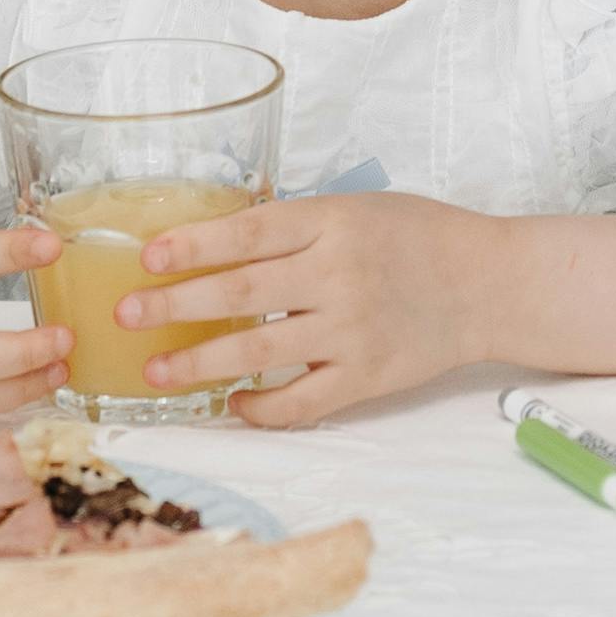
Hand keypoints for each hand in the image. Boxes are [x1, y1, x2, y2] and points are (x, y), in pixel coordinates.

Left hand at [120, 195, 504, 428]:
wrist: (489, 283)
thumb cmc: (418, 236)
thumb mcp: (356, 208)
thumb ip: (294, 225)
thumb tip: (213, 241)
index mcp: (333, 223)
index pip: (248, 233)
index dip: (193, 246)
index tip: (148, 257)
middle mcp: (338, 276)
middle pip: (240, 295)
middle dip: (173, 306)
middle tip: (126, 314)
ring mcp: (353, 331)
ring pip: (259, 353)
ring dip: (199, 365)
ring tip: (154, 370)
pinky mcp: (367, 378)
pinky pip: (301, 402)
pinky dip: (260, 408)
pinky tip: (232, 404)